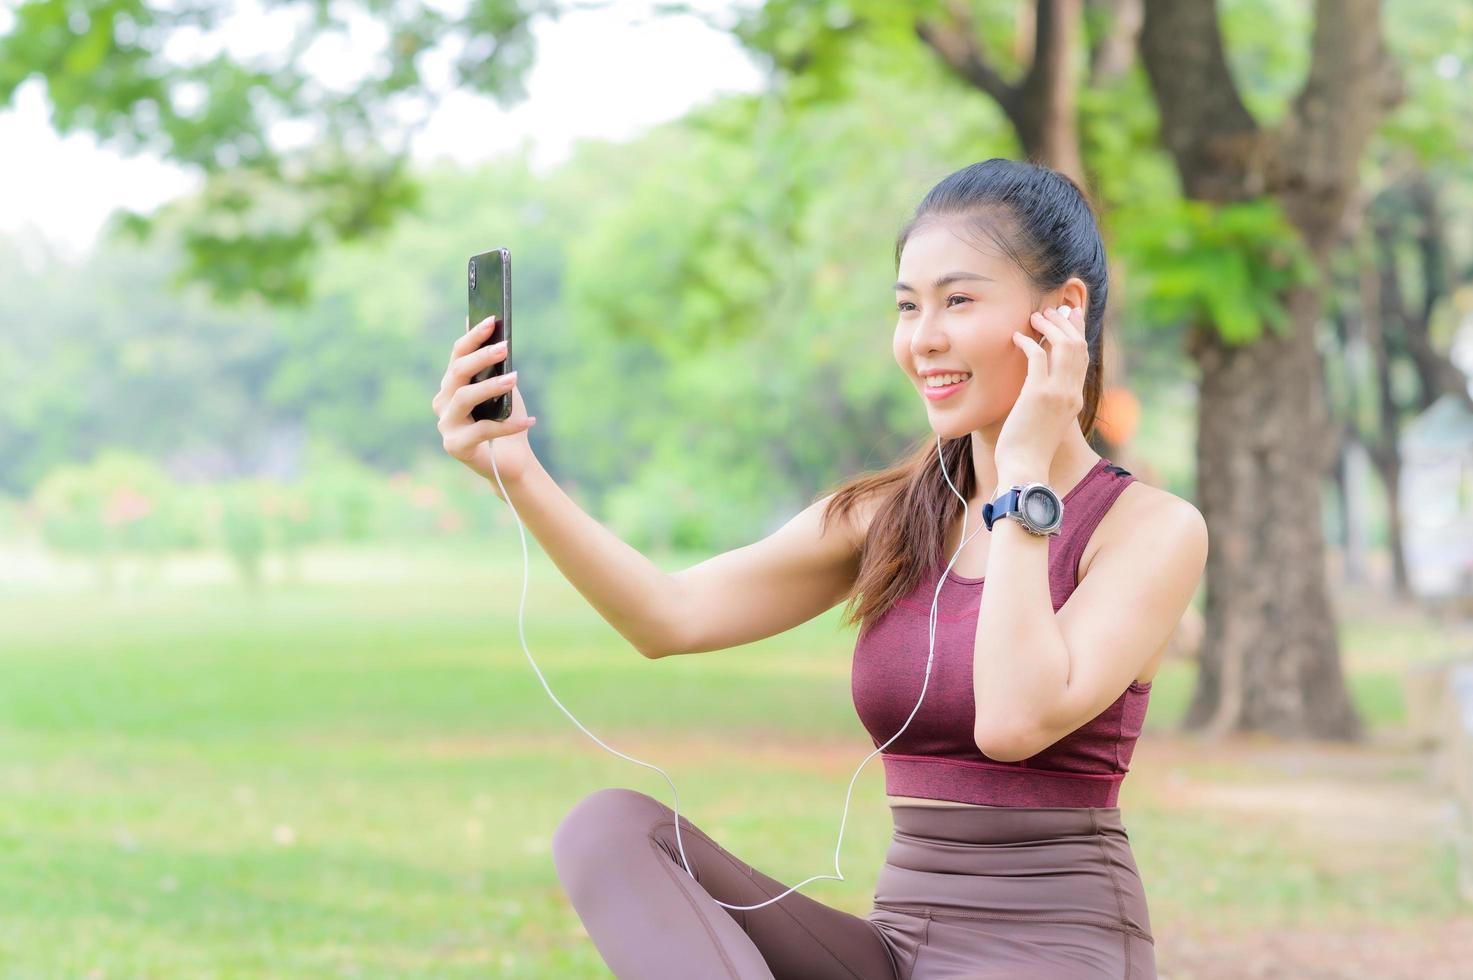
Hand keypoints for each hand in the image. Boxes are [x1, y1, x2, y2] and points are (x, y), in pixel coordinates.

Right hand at [434, 313, 537, 495]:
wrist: (512, 460)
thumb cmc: (506, 420)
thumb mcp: (502, 388)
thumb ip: (494, 364)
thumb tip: (493, 328)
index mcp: (451, 385)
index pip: (457, 355)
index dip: (473, 337)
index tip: (492, 320)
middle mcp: (443, 403)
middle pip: (457, 373)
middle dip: (481, 357)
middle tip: (504, 347)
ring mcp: (446, 425)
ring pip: (464, 398)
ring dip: (491, 386)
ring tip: (515, 378)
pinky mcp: (455, 446)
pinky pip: (482, 430)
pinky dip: (508, 425)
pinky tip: (529, 421)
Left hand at [994, 304, 1088, 478]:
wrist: (1025, 469)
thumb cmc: (1027, 450)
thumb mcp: (1044, 422)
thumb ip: (1046, 402)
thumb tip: (1033, 389)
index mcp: (1075, 399)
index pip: (1083, 358)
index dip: (1078, 333)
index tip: (1071, 314)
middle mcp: (1072, 393)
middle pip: (1078, 346)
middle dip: (1066, 322)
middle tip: (1052, 309)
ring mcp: (1058, 392)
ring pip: (1064, 345)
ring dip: (1049, 326)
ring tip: (1035, 316)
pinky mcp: (1038, 394)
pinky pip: (1038, 355)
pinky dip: (1028, 341)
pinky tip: (1017, 337)